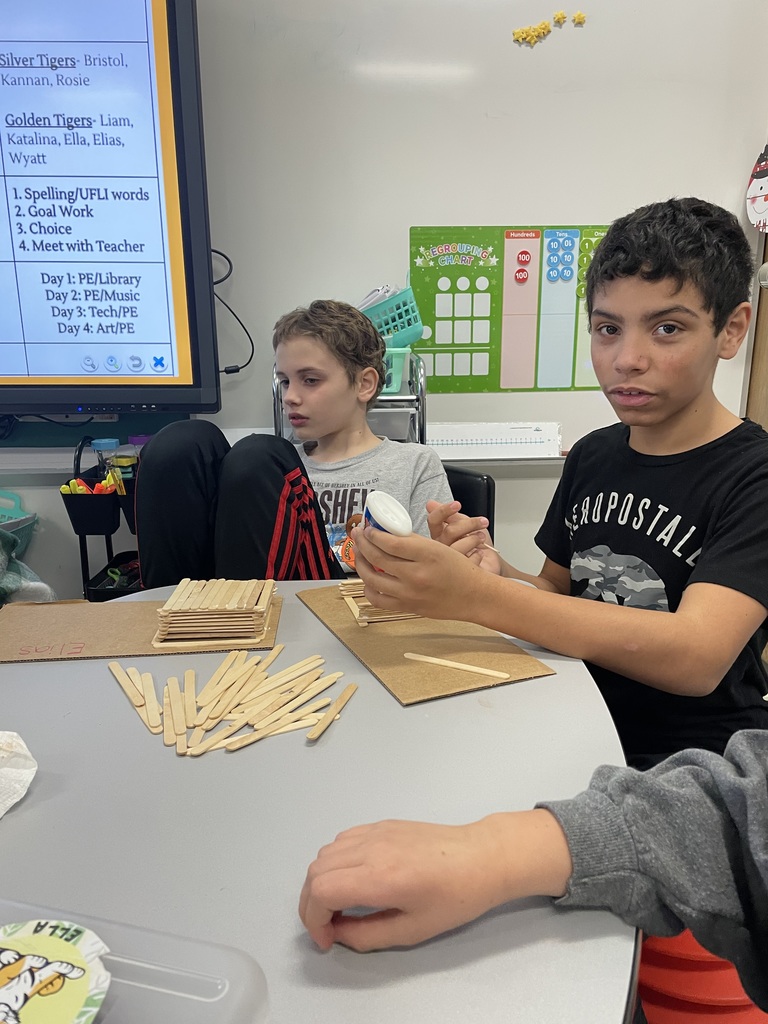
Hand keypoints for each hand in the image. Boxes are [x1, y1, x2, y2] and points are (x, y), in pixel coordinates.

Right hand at [299, 812, 571, 951]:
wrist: (480, 858)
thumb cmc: (454, 898)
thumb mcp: (412, 930)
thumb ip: (366, 935)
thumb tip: (337, 933)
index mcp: (378, 877)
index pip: (321, 891)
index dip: (314, 919)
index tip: (328, 938)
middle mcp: (370, 849)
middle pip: (315, 871)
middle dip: (312, 904)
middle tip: (329, 926)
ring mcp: (375, 832)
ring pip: (325, 853)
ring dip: (322, 881)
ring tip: (340, 904)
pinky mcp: (382, 824)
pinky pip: (343, 840)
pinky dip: (335, 861)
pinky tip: (354, 878)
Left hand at [351, 525, 489, 620]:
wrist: (474, 596)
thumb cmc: (460, 570)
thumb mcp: (439, 547)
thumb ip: (413, 541)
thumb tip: (387, 533)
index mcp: (427, 554)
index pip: (391, 543)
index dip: (373, 534)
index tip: (368, 528)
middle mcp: (417, 575)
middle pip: (378, 558)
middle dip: (362, 544)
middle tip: (358, 534)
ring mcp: (410, 594)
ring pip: (372, 579)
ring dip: (360, 564)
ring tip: (359, 553)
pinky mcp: (407, 607)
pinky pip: (378, 599)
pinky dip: (368, 588)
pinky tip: (368, 578)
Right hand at [426, 500, 500, 573]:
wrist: (491, 564)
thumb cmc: (478, 545)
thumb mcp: (466, 524)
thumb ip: (451, 515)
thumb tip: (430, 503)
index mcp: (439, 535)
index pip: (433, 521)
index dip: (443, 511)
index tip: (457, 505)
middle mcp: (439, 549)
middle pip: (449, 532)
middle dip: (468, 524)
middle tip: (482, 523)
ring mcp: (446, 563)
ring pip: (457, 547)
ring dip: (474, 539)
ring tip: (481, 540)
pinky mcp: (456, 574)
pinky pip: (465, 560)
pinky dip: (477, 554)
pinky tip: (479, 554)